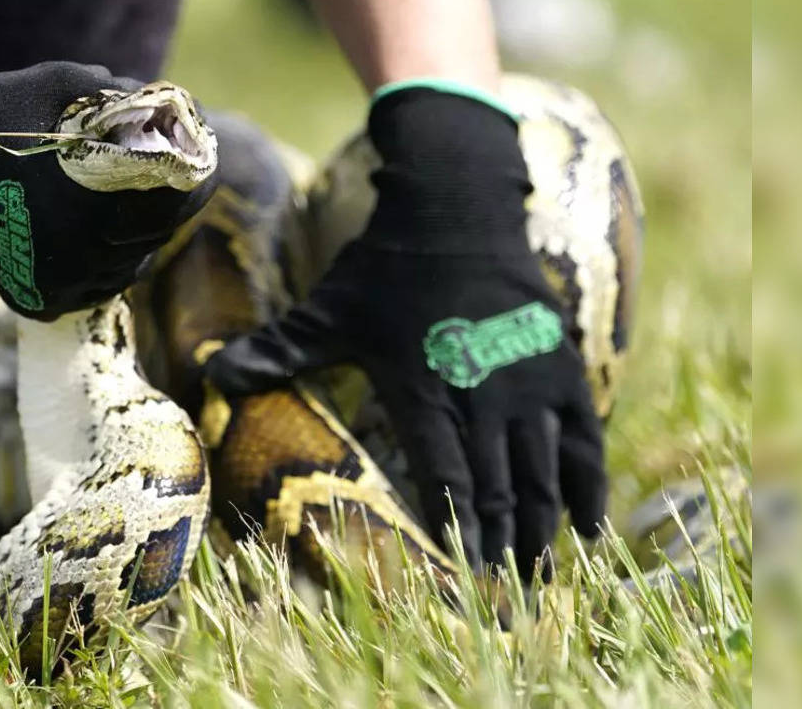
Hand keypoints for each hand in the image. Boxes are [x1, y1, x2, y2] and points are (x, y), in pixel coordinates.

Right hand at [0, 61, 213, 318]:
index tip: (197, 170)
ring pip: (125, 271)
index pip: (175, 205)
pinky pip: (90, 292)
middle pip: (154, 240)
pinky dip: (99, 271)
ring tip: (126, 216)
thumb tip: (162, 104)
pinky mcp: (35, 297)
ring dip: (134, 244)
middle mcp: (83, 252)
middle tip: (165, 190)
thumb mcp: (57, 85)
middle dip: (164, 213)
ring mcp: (58, 282)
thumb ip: (116, 94)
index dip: (195, 186)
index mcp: (96, 201)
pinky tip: (95, 244)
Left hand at [206, 87, 604, 580]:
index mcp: (422, 387)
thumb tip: (210, 375)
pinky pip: (583, 435)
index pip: (445, 472)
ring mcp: (526, 380)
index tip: (466, 571)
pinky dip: (587, 482)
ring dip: (544, 524)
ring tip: (544, 575)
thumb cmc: (384, 264)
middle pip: (498, 483)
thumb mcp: (327, 310)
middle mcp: (480, 391)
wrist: (454, 205)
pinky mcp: (559, 364)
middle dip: (504, 541)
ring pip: (541, 468)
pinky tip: (591, 525)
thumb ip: (276, 350)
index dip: (458, 524)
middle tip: (510, 596)